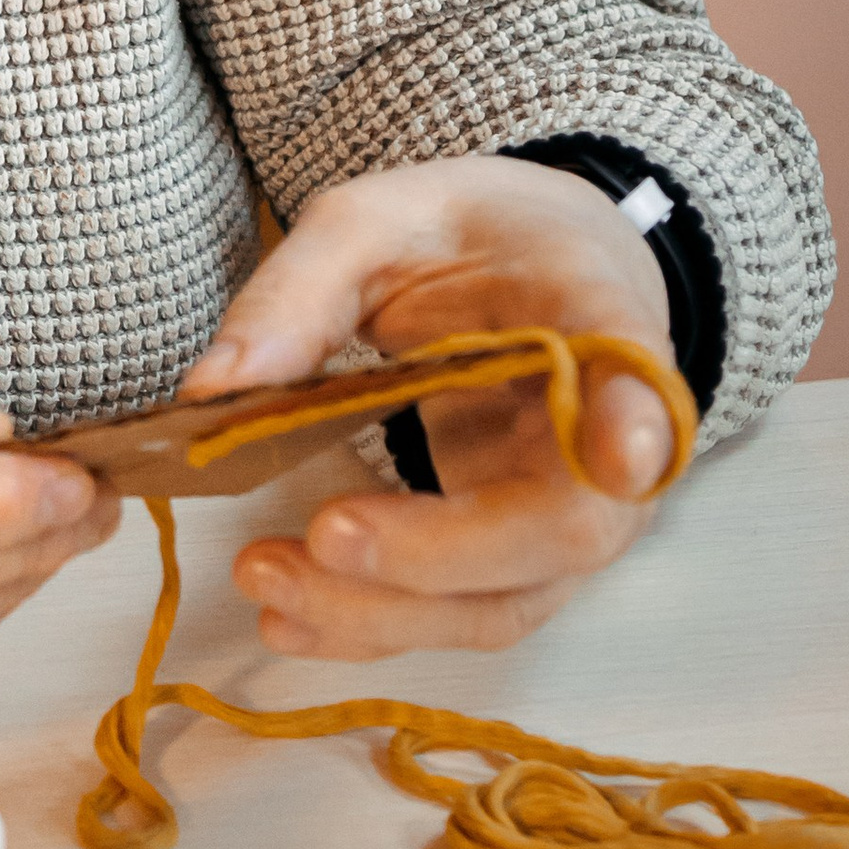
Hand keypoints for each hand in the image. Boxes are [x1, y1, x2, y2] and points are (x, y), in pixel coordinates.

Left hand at [180, 154, 680, 661]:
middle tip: (322, 534)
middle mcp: (611, 437)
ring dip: (384, 611)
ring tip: (264, 575)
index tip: (619, 456)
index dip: (632, 422)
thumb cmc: (473, 240)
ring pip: (504, 599)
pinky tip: (287, 618)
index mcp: (598, 316)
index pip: (635, 374)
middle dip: (437, 552)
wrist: (542, 271)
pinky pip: (460, 613)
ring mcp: (573, 512)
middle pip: (560, 528)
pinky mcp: (520, 558)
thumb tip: (213, 386)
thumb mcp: (379, 221)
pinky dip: (373, 627)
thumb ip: (301, 290)